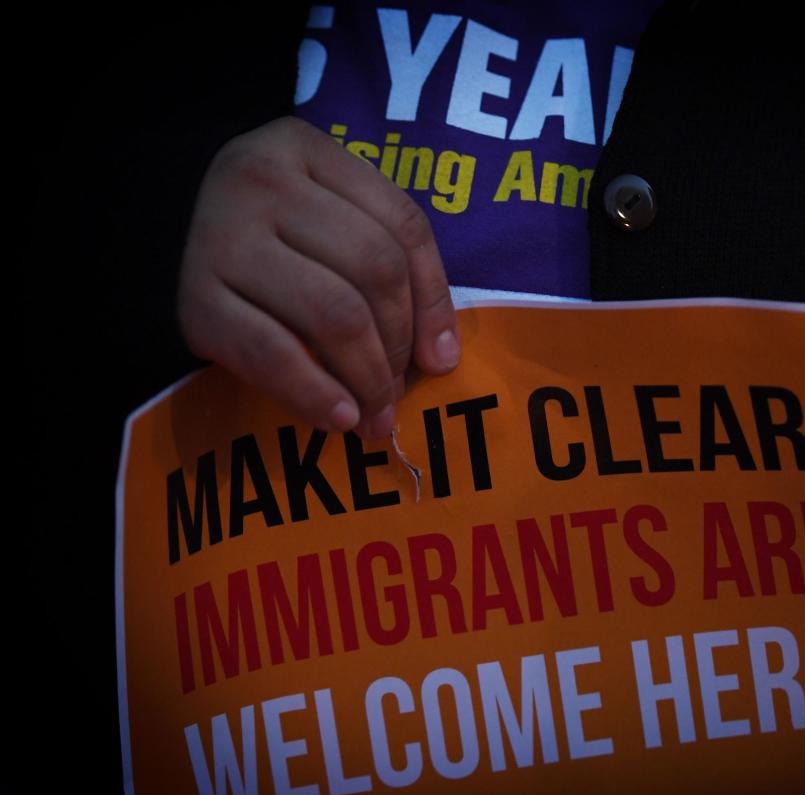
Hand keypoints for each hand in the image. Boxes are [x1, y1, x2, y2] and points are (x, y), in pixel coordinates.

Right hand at [178, 117, 458, 438]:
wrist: (145, 246)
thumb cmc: (263, 241)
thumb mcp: (324, 223)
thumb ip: (392, 268)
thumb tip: (441, 358)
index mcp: (304, 148)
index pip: (403, 224)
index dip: (433, 301)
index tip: (440, 359)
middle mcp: (260, 181)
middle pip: (374, 268)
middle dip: (398, 344)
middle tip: (399, 394)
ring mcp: (221, 236)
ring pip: (334, 312)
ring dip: (367, 376)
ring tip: (373, 415)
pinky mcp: (193, 298)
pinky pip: (274, 353)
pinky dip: (315, 392)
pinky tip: (337, 419)